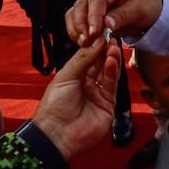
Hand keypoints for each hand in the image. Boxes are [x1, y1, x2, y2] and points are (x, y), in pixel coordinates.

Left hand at [32, 37, 120, 159]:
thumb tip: (97, 42)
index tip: (102, 34)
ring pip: (108, 73)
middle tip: (111, 37)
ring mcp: (99, 95)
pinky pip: (112, 85)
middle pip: (100, 64)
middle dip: (105, 51)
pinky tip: (112, 60)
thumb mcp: (65, 76)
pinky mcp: (109, 105)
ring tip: (114, 47)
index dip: (95, 47)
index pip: (88, 58)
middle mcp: (87, 85)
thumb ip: (83, 59)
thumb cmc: (54, 105)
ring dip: (111, 59)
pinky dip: (113, 72)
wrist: (57, 134)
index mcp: (74, 78)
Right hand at [65, 0, 162, 46]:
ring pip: (74, 12)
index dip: (93, 17)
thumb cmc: (146, 5)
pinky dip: (76, 32)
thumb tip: (106, 24)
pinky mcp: (88, 11)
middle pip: (81, 5)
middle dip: (81, 25)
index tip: (94, 33)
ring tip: (85, 44)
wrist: (148, 8)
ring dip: (76, 29)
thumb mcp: (140, 10)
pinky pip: (76, 20)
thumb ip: (123, 16)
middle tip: (87, 42)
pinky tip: (84, 43)